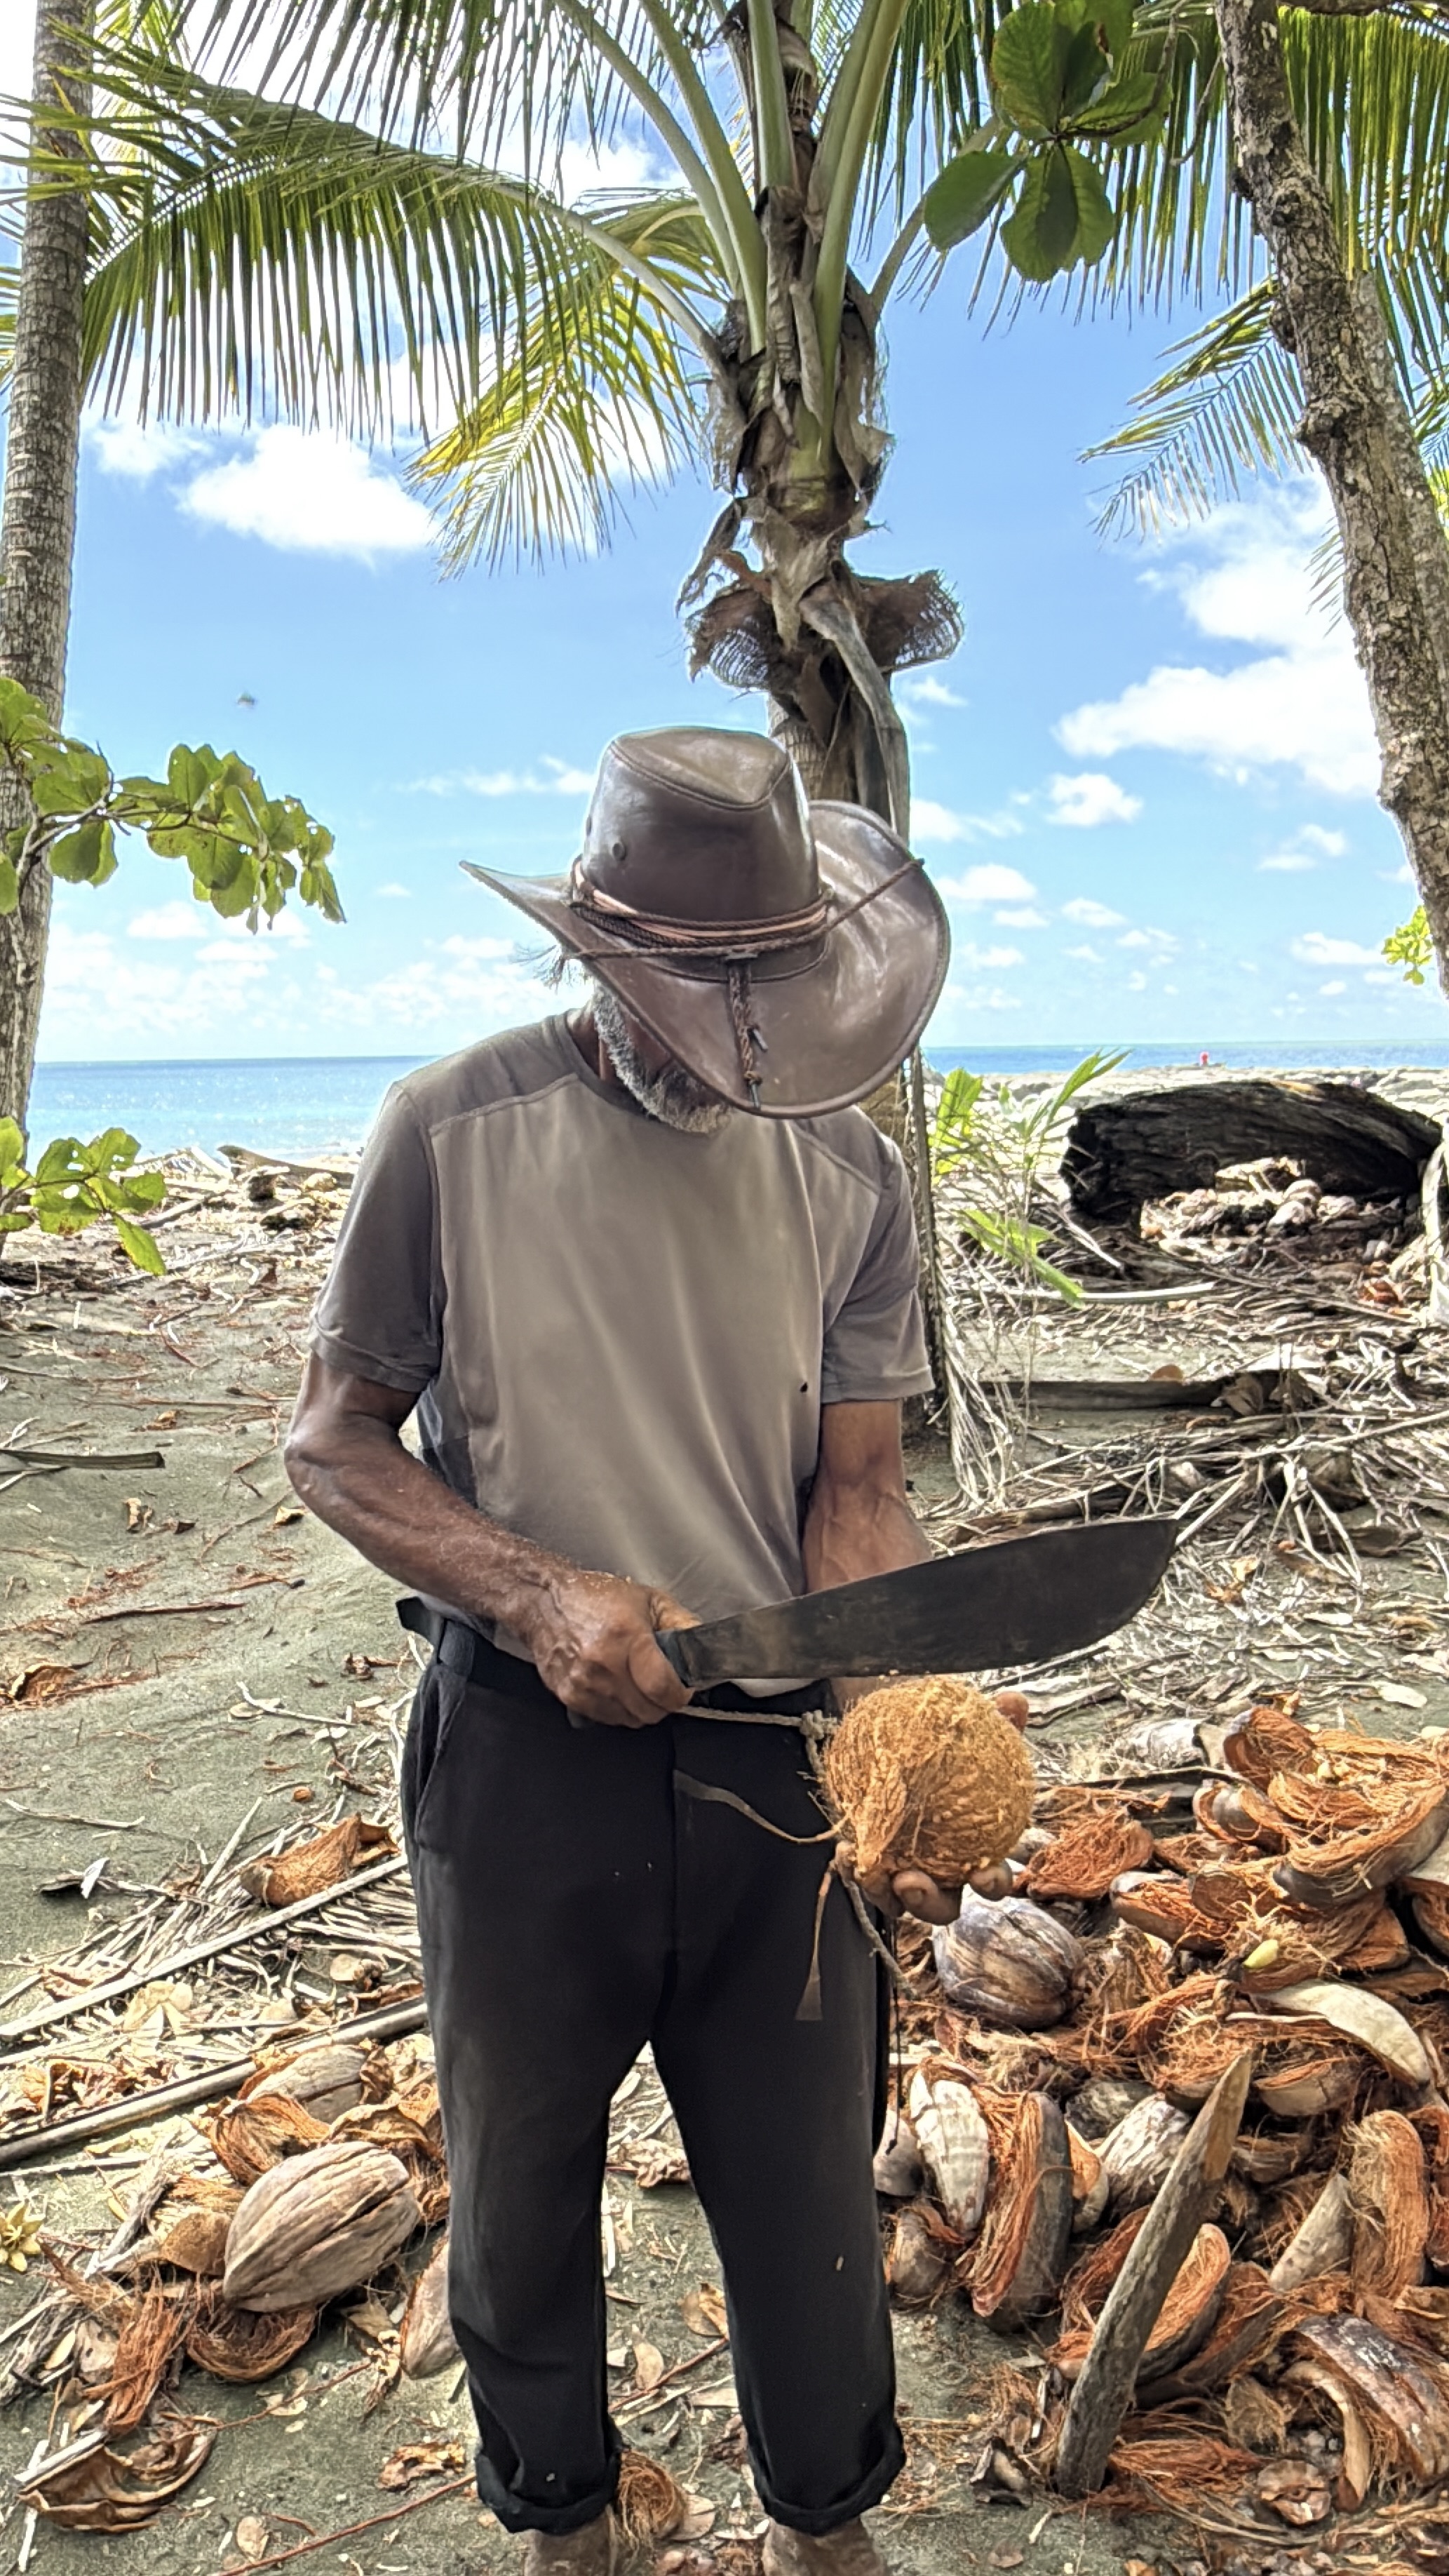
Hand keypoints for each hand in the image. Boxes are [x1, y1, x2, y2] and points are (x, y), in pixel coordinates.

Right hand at [521, 1566, 695, 1727]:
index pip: (662, 1687)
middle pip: (649, 1710)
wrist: (544, 1602)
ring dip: (641, 1707)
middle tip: (663, 1684)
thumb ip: (680, 1622)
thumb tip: (702, 1644)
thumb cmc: (593, 1597)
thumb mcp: (647, 1599)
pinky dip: (619, 1709)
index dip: (680, 1693)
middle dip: (664, 1701)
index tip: (684, 1687)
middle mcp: (603, 1664)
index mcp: (626, 1636)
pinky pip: (607, 1719)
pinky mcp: (569, 1696)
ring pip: (630, 1719)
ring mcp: (584, 1684)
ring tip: (638, 1682)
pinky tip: (617, 1686)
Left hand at [834, 1690, 1030, 1923]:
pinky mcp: (873, 1864)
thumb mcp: (970, 1734)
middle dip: (928, 1903)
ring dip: (884, 1893)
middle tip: (911, 1880)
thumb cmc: (947, 1751)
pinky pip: (864, 1875)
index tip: (983, 1874)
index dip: (992, 1884)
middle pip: (943, 1907)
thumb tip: (1013, 1702)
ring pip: (897, 1902)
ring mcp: (905, 1872)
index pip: (992, 1881)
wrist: (898, 1747)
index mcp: (975, 1852)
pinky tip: (845, 1849)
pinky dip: (854, 1867)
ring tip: (872, 1869)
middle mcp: (942, 1872)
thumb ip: (995, 1724)